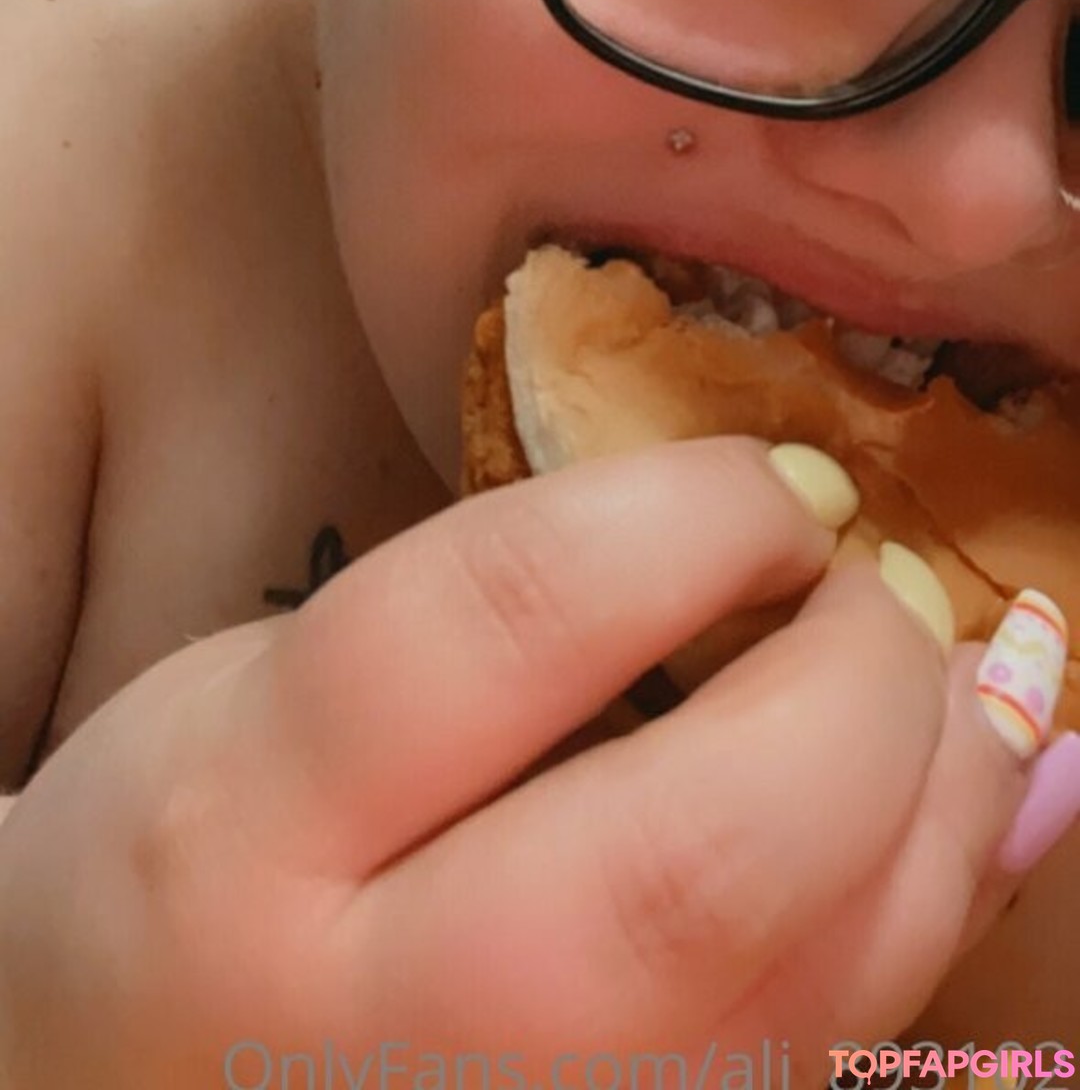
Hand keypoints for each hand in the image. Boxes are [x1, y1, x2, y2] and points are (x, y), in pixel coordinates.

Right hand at [0, 439, 1034, 1086]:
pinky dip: (937, 902)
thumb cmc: (195, 855)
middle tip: (875, 585)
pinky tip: (946, 796)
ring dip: (945, 796)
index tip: (779, 482)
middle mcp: (393, 1028)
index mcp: (244, 833)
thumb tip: (793, 510)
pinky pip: (838, 1049)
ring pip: (818, 992)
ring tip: (948, 674)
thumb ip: (500, 596)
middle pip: (702, 855)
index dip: (697, 515)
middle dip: (857, 683)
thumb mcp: (262, 677)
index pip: (514, 620)